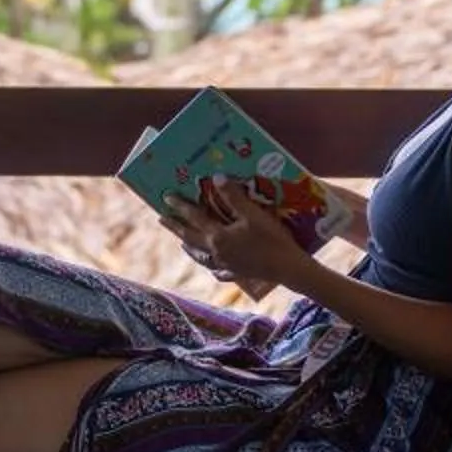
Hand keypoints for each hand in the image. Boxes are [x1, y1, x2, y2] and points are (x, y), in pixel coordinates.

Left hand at [166, 177, 304, 291]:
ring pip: (201, 256)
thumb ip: (234, 196)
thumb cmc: (272, 239)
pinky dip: (213, 267)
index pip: (194, 217)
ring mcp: (226, 265)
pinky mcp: (237, 274)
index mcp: (218, 236)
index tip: (166, 198)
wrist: (289, 268)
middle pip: (190, 238)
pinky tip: (213, 267)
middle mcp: (217, 252)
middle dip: (175, 227)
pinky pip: (219, 271)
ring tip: (182, 243)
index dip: (180, 206)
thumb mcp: (253, 214)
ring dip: (190, 248)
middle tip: (162, 220)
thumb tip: (216, 177)